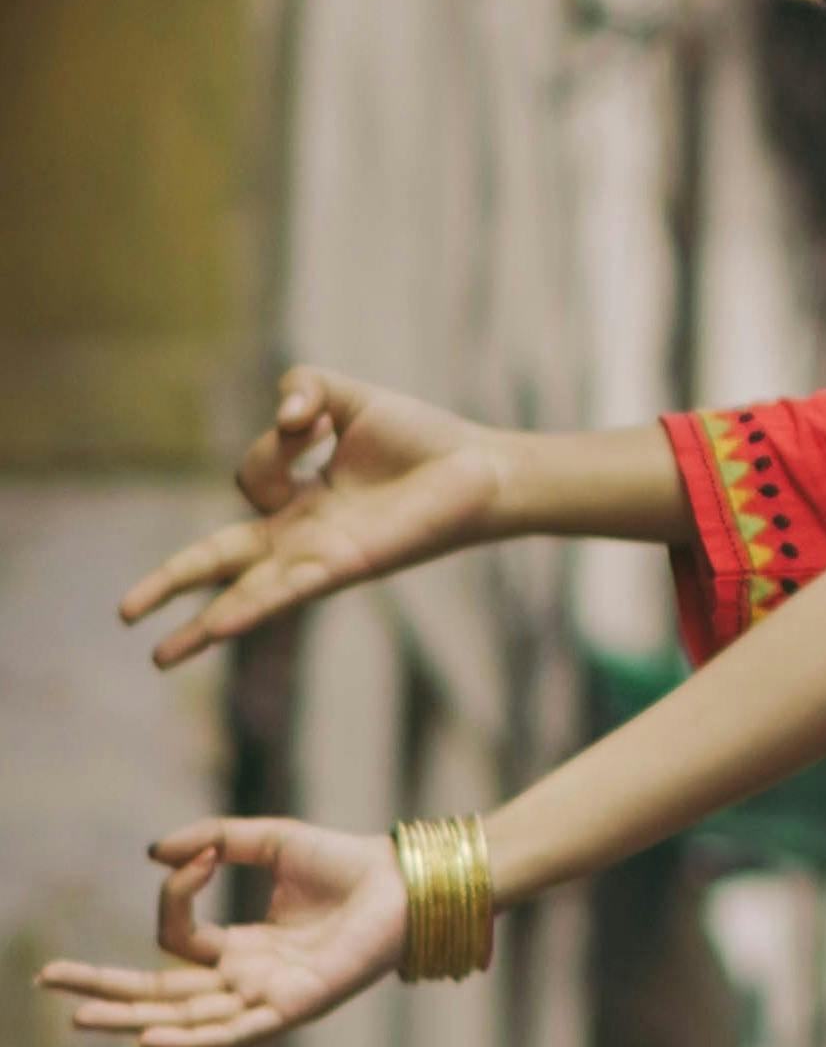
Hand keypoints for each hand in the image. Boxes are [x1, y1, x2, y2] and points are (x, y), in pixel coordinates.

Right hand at [38, 821, 410, 1046]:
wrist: (406, 880)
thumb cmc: (347, 863)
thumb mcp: (269, 840)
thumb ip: (214, 839)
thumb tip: (156, 854)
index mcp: (242, 950)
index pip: (177, 939)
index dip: (177, 895)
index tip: (207, 855)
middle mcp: (248, 981)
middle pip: (160, 995)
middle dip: (103, 991)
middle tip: (48, 981)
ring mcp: (268, 999)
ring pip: (185, 1020)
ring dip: (131, 1020)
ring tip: (80, 1019)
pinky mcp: (295, 1008)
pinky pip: (235, 1033)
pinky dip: (191, 1040)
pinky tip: (151, 1040)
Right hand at [120, 374, 503, 670]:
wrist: (480, 468)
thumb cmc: (418, 439)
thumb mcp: (348, 397)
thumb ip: (305, 389)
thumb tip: (289, 418)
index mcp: (298, 501)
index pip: (249, 477)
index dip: (272, 441)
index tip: (311, 421)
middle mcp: (302, 537)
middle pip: (221, 562)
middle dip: (172, 585)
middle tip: (125, 614)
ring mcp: (322, 557)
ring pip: (249, 592)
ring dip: (205, 623)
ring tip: (160, 657)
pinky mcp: (350, 565)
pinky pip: (292, 589)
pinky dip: (255, 605)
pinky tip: (221, 628)